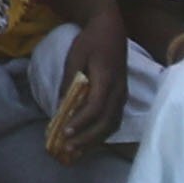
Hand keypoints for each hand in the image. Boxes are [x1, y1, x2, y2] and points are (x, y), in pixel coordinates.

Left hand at [43, 30, 125, 161]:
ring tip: (76, 152)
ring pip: (112, 125)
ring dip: (94, 140)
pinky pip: (114, 120)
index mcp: (107, 79)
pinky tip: (87, 141)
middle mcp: (119, 91)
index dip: (81, 122)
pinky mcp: (122, 98)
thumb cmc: (91, 41)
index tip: (64, 132)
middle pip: (106, 122)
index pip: (95, 107)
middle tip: (68, 149)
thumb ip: (69, 82)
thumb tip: (60, 108)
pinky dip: (101, 134)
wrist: (112, 30)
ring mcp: (123, 95)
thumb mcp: (75, 57)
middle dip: (87, 138)